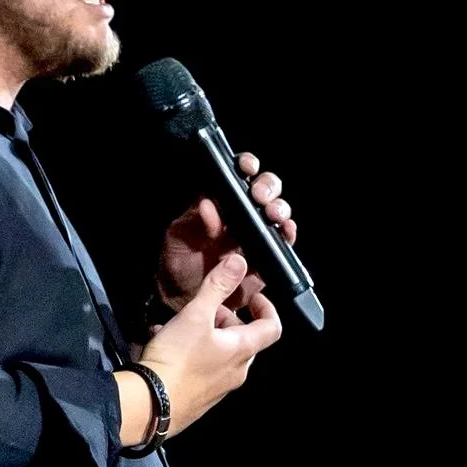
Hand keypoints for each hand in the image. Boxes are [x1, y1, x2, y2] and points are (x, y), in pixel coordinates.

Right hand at [130, 247, 282, 440]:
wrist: (149, 405)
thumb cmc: (176, 360)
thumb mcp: (196, 315)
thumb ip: (217, 286)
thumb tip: (238, 263)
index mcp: (242, 350)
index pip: (272, 327)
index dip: (266, 308)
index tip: (252, 297)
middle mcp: (236, 371)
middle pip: (243, 339)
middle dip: (226, 319)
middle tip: (206, 309)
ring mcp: (219, 388)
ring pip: (220, 353)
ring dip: (206, 334)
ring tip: (181, 325)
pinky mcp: (199, 397)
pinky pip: (202, 368)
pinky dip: (191, 352)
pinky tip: (166, 343)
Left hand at [157, 154, 297, 322]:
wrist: (185, 300)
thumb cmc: (178, 265)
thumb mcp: (179, 239)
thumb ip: (194, 221)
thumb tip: (209, 206)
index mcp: (219, 202)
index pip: (237, 176)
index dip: (246, 166)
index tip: (246, 168)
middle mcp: (241, 215)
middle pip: (264, 190)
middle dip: (267, 188)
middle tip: (260, 197)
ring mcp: (256, 235)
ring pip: (277, 213)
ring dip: (280, 210)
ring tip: (273, 216)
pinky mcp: (266, 258)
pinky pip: (283, 244)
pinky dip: (288, 236)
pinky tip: (285, 233)